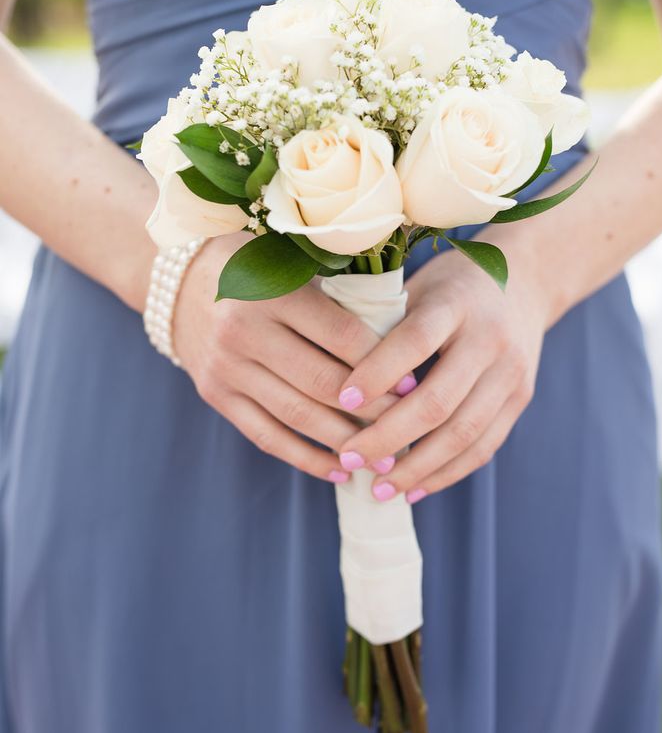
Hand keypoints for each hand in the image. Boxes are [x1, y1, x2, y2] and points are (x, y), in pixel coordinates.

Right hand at [173, 234, 400, 482]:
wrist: (177, 279)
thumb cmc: (256, 265)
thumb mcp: (291, 260)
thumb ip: (338, 290)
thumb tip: (402, 335)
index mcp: (272, 291)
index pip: (340, 334)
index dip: (381, 363)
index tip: (412, 384)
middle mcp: (244, 330)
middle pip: (322, 381)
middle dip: (371, 410)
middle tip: (408, 427)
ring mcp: (226, 367)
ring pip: (297, 416)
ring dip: (344, 442)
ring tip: (382, 458)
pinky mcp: (215, 395)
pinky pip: (267, 436)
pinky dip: (306, 458)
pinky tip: (339, 471)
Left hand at [335, 237, 551, 500]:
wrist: (527, 280)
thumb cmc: (452, 285)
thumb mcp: (418, 285)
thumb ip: (382, 322)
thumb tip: (330, 370)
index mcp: (456, 303)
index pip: (414, 342)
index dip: (377, 373)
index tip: (341, 399)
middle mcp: (490, 339)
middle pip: (438, 401)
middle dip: (389, 437)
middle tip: (349, 456)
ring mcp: (511, 372)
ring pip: (463, 434)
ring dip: (416, 468)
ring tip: (378, 488)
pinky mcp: (521, 398)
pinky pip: (483, 447)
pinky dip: (446, 473)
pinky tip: (412, 488)